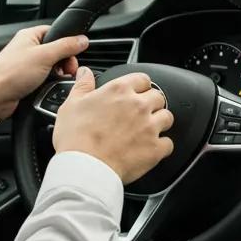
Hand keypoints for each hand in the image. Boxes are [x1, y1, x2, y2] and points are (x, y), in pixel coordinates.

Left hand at [0, 26, 88, 120]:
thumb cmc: (11, 74)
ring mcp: (27, 65)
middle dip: (65, 62)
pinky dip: (50, 83)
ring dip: (58, 74)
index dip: (68, 43)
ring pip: (52, 66)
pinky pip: (45, 78)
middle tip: (67, 71)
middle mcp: (28, 48)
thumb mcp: (44, 56)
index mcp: (30, 36)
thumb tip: (82, 39)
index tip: (74, 55)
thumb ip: (65, 46)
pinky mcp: (27, 79)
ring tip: (56, 80)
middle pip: (56, 51)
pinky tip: (49, 87)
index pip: (56, 32)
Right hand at [52, 68, 174, 183]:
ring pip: (167, 117)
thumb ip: (82, 85)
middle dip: (150, 104)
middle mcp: (138, 105)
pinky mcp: (155, 149)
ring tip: (147, 130)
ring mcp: (149, 127)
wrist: (85, 168)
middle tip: (139, 113)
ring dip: (159, 122)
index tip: (135, 92)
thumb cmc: (76, 138)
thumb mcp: (71, 105)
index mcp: (119, 91)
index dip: (139, 86)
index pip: (142, 78)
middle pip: (158, 97)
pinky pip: (168, 143)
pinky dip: (161, 146)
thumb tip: (85, 73)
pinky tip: (150, 149)